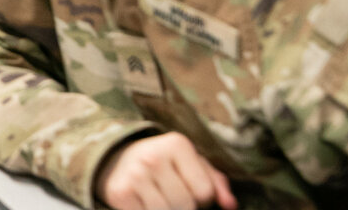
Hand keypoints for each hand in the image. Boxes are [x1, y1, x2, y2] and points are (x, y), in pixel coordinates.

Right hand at [95, 133, 236, 209]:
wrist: (117, 160)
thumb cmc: (164, 164)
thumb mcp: (191, 164)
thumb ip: (216, 182)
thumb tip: (230, 205)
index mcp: (177, 144)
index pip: (205, 192)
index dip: (201, 198)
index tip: (187, 188)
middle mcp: (154, 156)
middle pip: (186, 206)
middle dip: (184, 207)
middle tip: (171, 195)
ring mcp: (135, 175)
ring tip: (159, 200)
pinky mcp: (120, 193)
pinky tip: (143, 203)